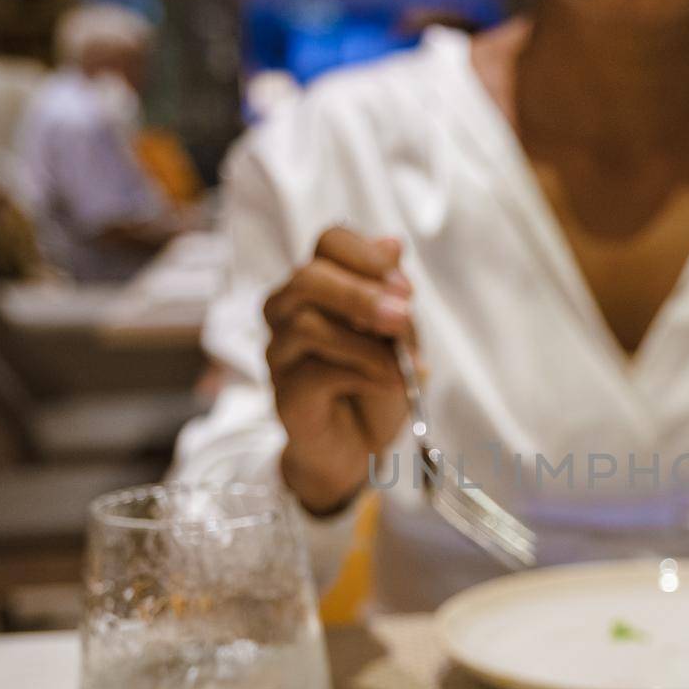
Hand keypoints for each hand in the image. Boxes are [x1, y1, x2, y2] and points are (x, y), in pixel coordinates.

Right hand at [264, 227, 413, 515]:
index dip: (367, 255)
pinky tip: (392, 383)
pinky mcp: (284, 395)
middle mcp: (289, 312)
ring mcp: (281, 353)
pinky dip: (363, 374)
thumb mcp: (400, 337)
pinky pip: (315, 373)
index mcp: (320, 286)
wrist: (361, 446)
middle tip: (404, 316)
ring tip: (403, 361)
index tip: (407, 287)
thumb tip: (392, 243)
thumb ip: (393, 296)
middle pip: (307, 278)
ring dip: (365, 341)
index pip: (330, 242)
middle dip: (360, 293)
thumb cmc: (376, 384)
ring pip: (306, 324)